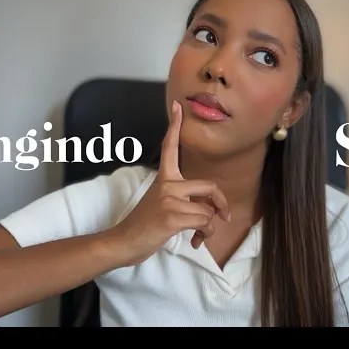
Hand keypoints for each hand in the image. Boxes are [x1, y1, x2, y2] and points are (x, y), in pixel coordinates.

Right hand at [112, 100, 229, 266]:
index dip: (175, 125)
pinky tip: (194, 240)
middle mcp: (167, 184)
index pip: (169, 147)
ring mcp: (169, 199)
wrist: (124, 242)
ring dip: (210, 226)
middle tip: (223, 216)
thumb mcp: (163, 204)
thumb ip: (185, 200)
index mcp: (163, 178)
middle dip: (221, 204)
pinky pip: (204, 221)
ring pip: (208, 209)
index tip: (178, 106)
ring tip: (199, 235)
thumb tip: (211, 210)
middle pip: (209, 186)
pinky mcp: (172, 216)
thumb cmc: (145, 226)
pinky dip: (205, 233)